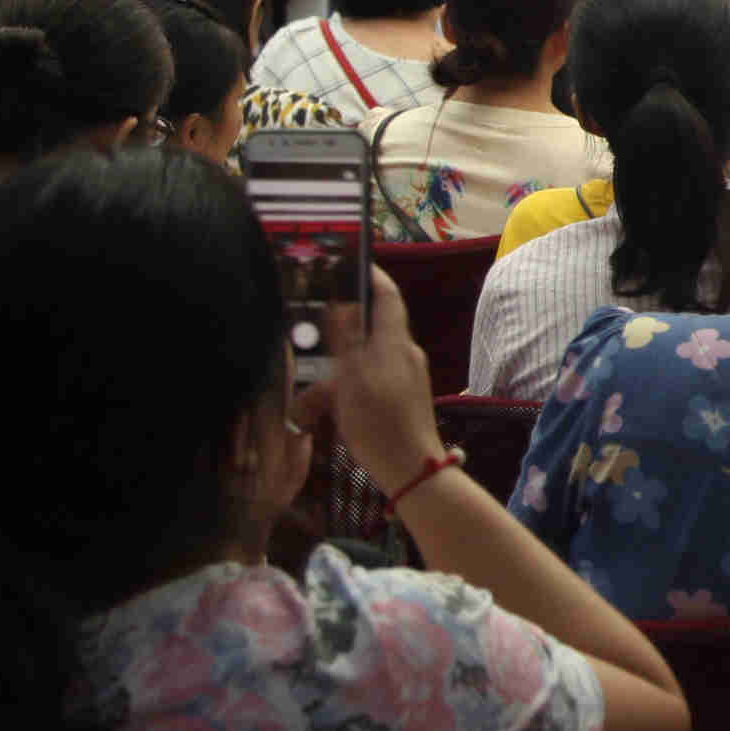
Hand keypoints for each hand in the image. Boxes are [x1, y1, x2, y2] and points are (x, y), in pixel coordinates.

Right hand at [321, 262, 440, 495]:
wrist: (411, 470)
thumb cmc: (380, 426)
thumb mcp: (353, 382)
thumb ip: (348, 341)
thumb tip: (343, 303)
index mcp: (395, 344)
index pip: (387, 296)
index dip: (370, 276)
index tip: (350, 260)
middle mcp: (405, 353)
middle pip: (376, 322)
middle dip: (347, 317)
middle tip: (319, 311)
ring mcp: (407, 374)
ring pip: (370, 352)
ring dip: (344, 355)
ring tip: (317, 362)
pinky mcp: (403, 395)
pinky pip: (372, 375)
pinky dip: (350, 377)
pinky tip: (330, 394)